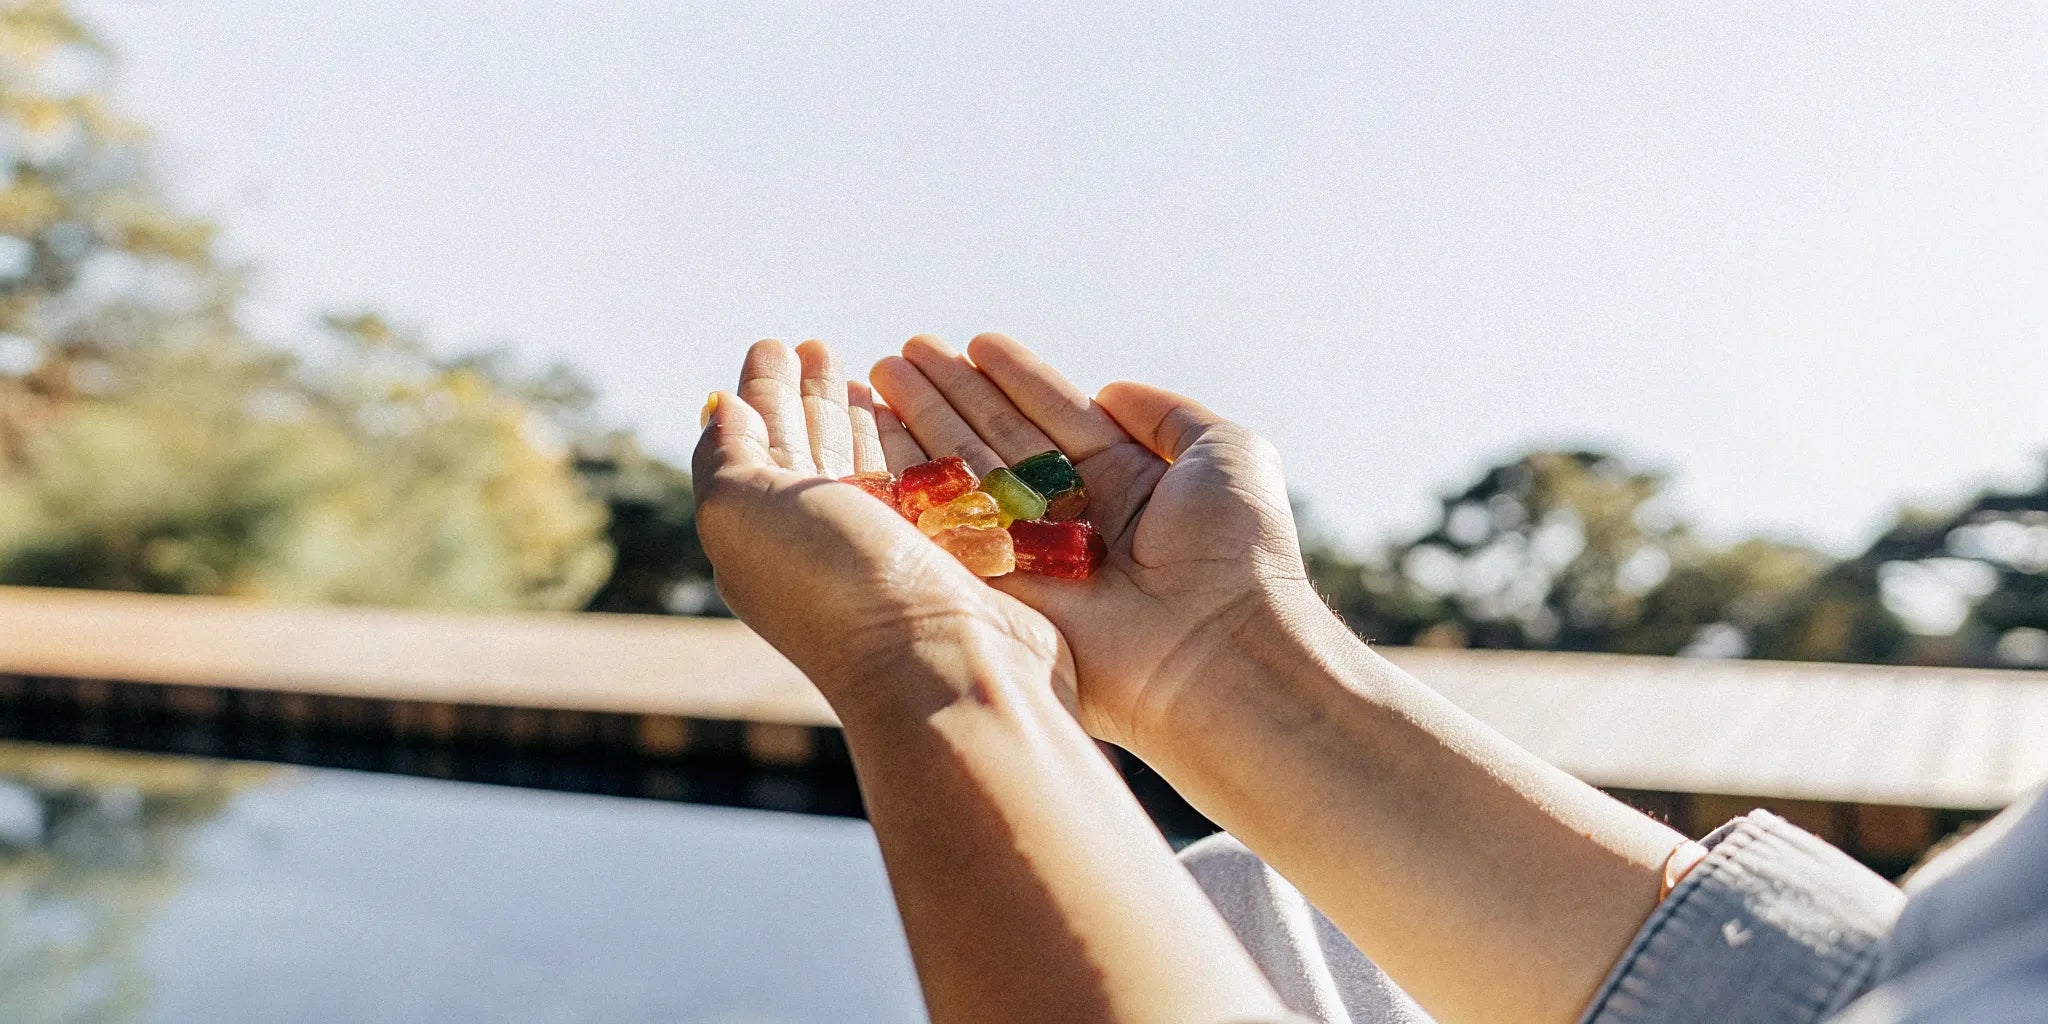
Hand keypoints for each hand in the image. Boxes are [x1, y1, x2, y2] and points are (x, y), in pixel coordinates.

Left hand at [692, 340, 1070, 719]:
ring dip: (862, 417)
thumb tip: (723, 409)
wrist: (944, 664)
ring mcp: (887, 555)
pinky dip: (919, 451)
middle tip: (818, 344)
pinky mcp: (948, 561)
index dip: (763, 390)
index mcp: (762, 534)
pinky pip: (927, 488)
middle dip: (811, 395)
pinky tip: (922, 425)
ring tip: (869, 370)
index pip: (757, 443)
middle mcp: (820, 545)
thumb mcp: (744, 510)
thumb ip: (723, 455)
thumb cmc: (835, 584)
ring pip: (869, 468)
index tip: (774, 343)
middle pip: (811, 450)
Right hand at [869, 333, 1313, 748]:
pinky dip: (912, 488)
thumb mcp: (1225, 452)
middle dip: (950, 396)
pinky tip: (876, 441)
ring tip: (879, 376)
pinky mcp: (1004, 596)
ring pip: (967, 479)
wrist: (1219, 649)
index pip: (1054, 417)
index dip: (1012, 379)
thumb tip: (1109, 391)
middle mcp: (1073, 518)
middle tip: (898, 355)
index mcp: (1126, 483)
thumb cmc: (1236, 551)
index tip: (972, 343)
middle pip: (999, 442)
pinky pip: (950, 533)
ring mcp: (1035, 558)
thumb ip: (1167, 414)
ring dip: (921, 427)